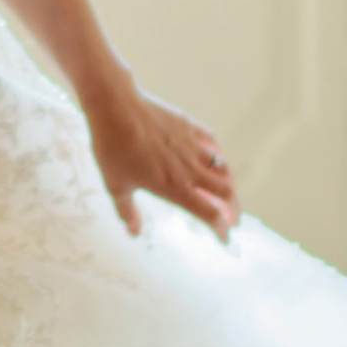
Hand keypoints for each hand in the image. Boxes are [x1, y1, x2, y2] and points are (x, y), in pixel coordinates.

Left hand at [85, 77, 237, 238]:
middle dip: (233, 209)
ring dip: (229, 185)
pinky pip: (213, 143)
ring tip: (228, 193)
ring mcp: (192, 145)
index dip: (221, 229)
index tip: (225, 239)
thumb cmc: (112, 148)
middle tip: (232, 219)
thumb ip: (128, 211)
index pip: (209, 213)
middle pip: (226, 192)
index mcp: (174, 187)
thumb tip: (134, 232)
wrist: (115, 107)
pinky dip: (219, 155)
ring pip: (223, 168)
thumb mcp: (116, 186)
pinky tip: (217, 158)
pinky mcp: (189, 126)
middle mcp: (189, 168)